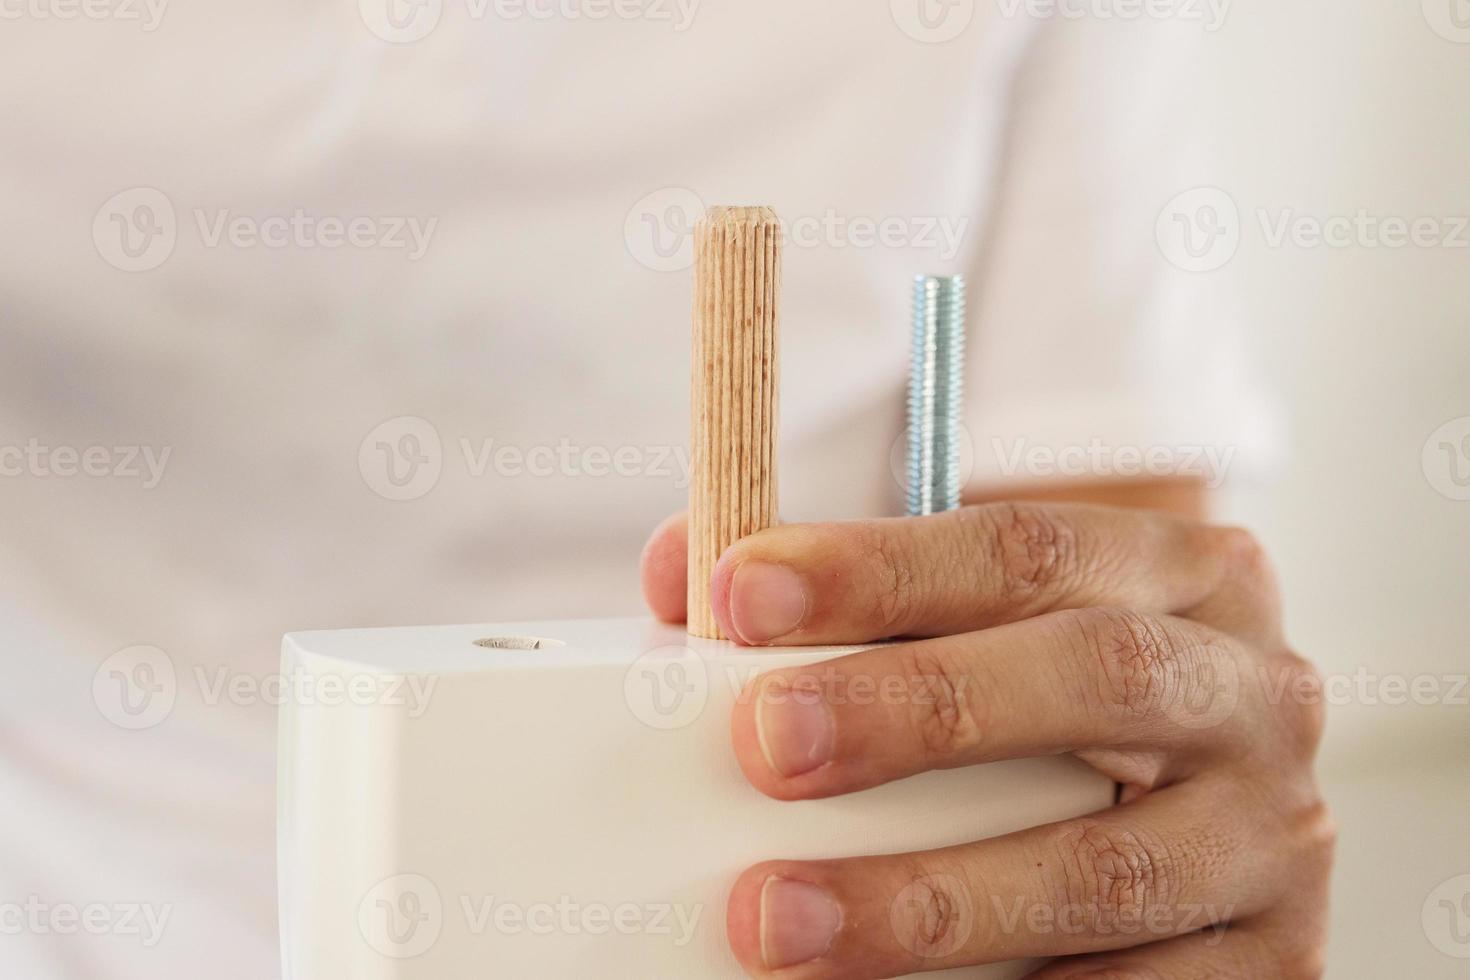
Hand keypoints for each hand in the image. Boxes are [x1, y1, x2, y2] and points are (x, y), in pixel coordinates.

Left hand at [641, 502, 1333, 977]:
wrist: (1210, 791)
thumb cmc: (1057, 691)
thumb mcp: (981, 617)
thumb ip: (844, 593)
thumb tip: (682, 574)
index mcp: (1184, 571)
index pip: (1029, 545)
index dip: (879, 568)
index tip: (740, 592)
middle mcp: (1249, 689)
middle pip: (1094, 674)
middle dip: (920, 709)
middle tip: (768, 744)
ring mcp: (1274, 832)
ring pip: (1110, 867)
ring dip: (930, 899)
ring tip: (777, 916)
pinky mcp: (1278, 961)